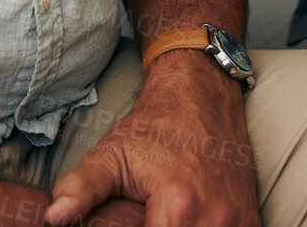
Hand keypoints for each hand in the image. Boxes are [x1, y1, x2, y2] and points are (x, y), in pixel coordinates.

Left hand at [44, 50, 259, 226]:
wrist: (203, 93)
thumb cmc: (156, 125)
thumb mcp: (112, 153)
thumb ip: (81, 187)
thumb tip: (54, 217)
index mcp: (179, 207)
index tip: (129, 224)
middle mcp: (216, 219)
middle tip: (142, 219)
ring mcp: (239, 223)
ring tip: (159, 218)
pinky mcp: (252, 222)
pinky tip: (189, 222)